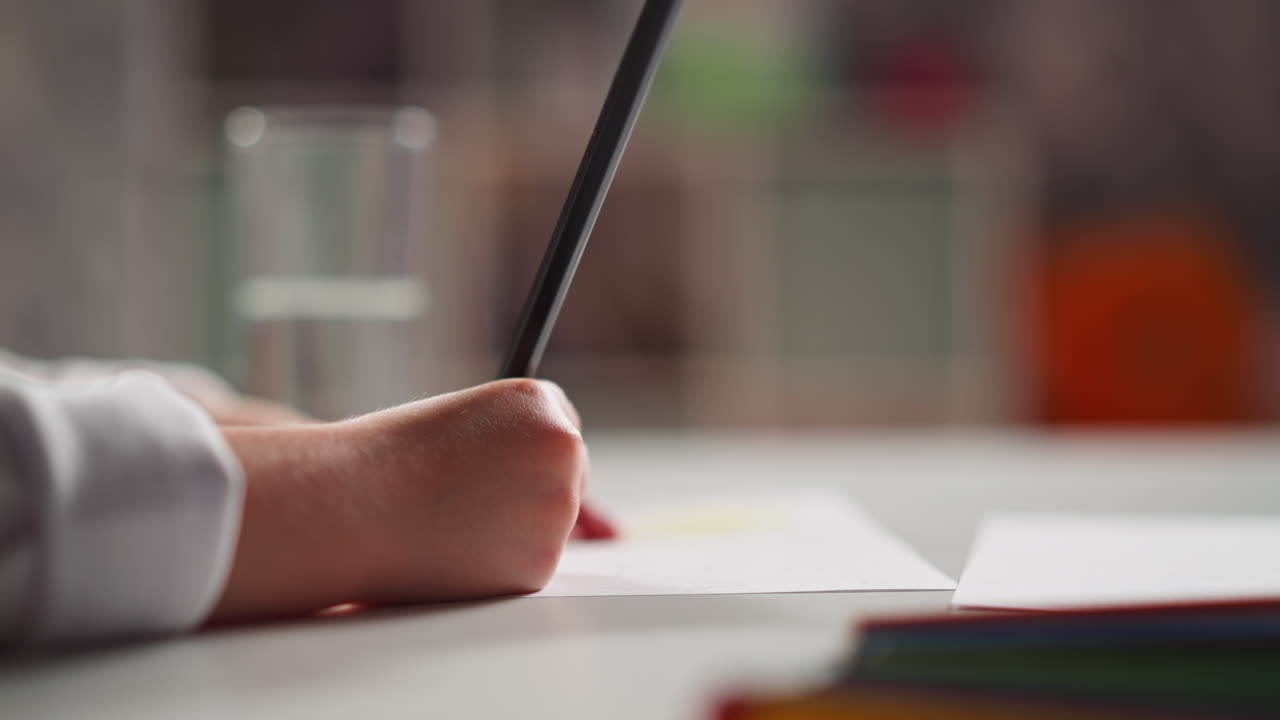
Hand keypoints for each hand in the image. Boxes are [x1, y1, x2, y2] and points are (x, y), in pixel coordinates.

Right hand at [210, 379, 610, 622]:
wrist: (349, 507)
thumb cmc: (393, 460)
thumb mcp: (467, 422)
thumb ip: (523, 444)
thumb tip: (603, 519)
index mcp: (540, 402)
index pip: (561, 425)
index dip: (517, 446)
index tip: (482, 456)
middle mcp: (563, 450)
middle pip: (569, 476)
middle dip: (526, 487)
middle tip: (463, 488)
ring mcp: (557, 508)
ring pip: (550, 522)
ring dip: (512, 525)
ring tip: (452, 512)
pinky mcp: (540, 563)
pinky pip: (530, 562)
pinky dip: (499, 562)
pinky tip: (456, 545)